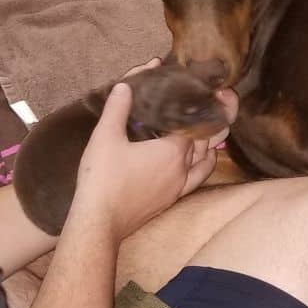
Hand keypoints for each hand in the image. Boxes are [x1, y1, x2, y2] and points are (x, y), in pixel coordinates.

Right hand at [70, 59, 239, 239]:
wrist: (100, 221)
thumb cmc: (103, 178)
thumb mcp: (105, 137)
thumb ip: (117, 109)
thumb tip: (126, 85)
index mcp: (172, 151)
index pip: (195, 127)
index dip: (197, 112)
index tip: (198, 100)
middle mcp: (183, 169)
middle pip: (204, 144)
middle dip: (206, 128)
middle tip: (208, 113)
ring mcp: (179, 187)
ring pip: (204, 165)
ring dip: (207, 150)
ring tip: (208, 137)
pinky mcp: (171, 200)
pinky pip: (195, 181)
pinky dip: (200, 169)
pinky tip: (192, 167)